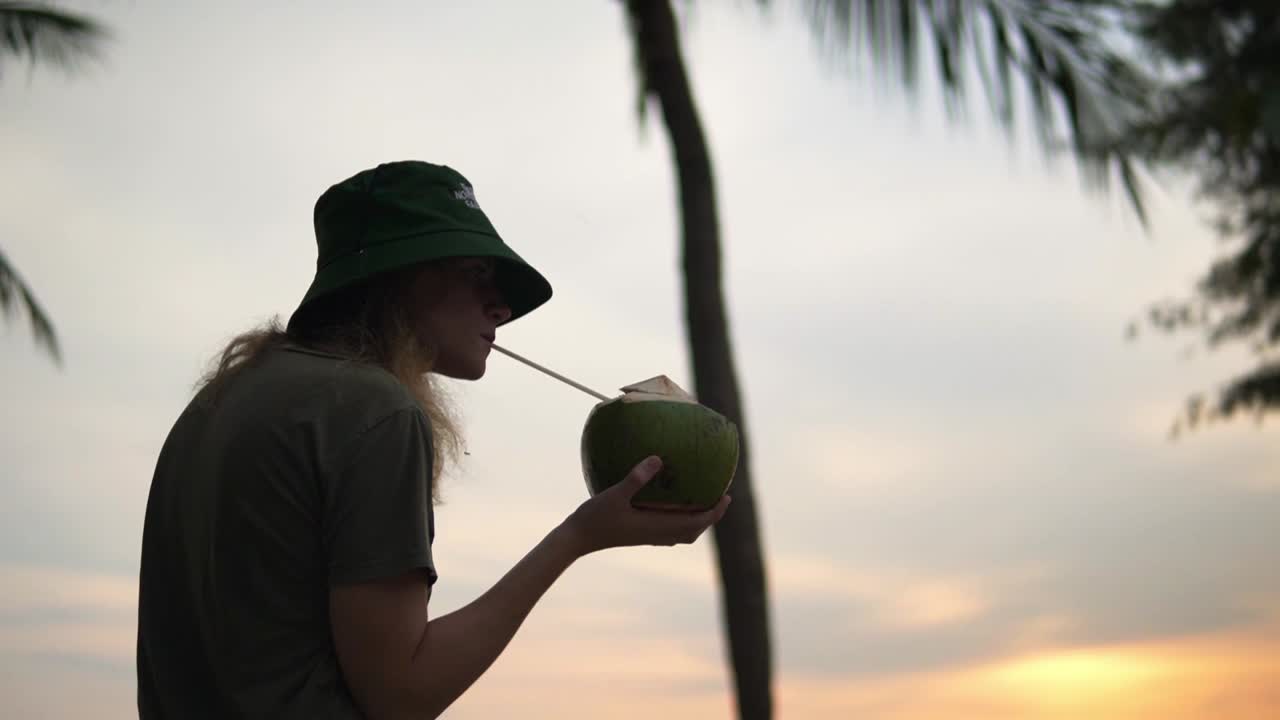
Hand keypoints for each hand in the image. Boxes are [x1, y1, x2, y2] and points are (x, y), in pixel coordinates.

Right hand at [561, 456, 731, 555]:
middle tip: (721, 496)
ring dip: (696, 520)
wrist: (576, 539)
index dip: (714, 512)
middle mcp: (656, 535)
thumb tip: (658, 459)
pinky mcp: (639, 535)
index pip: (696, 523)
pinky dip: (679, 519)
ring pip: (682, 533)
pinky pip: (668, 529)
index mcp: (657, 527)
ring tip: (702, 500)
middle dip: (710, 516)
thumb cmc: (594, 517)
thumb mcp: (615, 495)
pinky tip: (671, 503)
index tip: (726, 496)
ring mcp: (647, 537)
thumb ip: (636, 478)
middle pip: (693, 531)